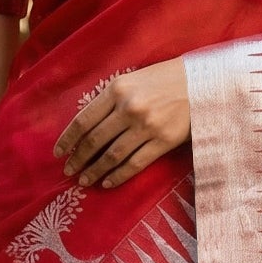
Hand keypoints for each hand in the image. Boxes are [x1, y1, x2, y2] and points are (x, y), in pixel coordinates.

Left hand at [54, 59, 189, 188]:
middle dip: (78, 159)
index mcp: (117, 89)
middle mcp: (129, 108)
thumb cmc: (164, 79)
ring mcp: (147, 126)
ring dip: (95, 171)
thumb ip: (111, 99)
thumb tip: (87, 127)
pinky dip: (119, 176)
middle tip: (68, 171)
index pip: (84, 120)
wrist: (203, 82)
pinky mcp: (164, 141)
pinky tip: (108, 183)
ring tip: (85, 180)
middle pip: (95, 140)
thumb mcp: (132, 80)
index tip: (58, 153)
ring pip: (112, 155)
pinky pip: (135, 164)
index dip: (68, 139)